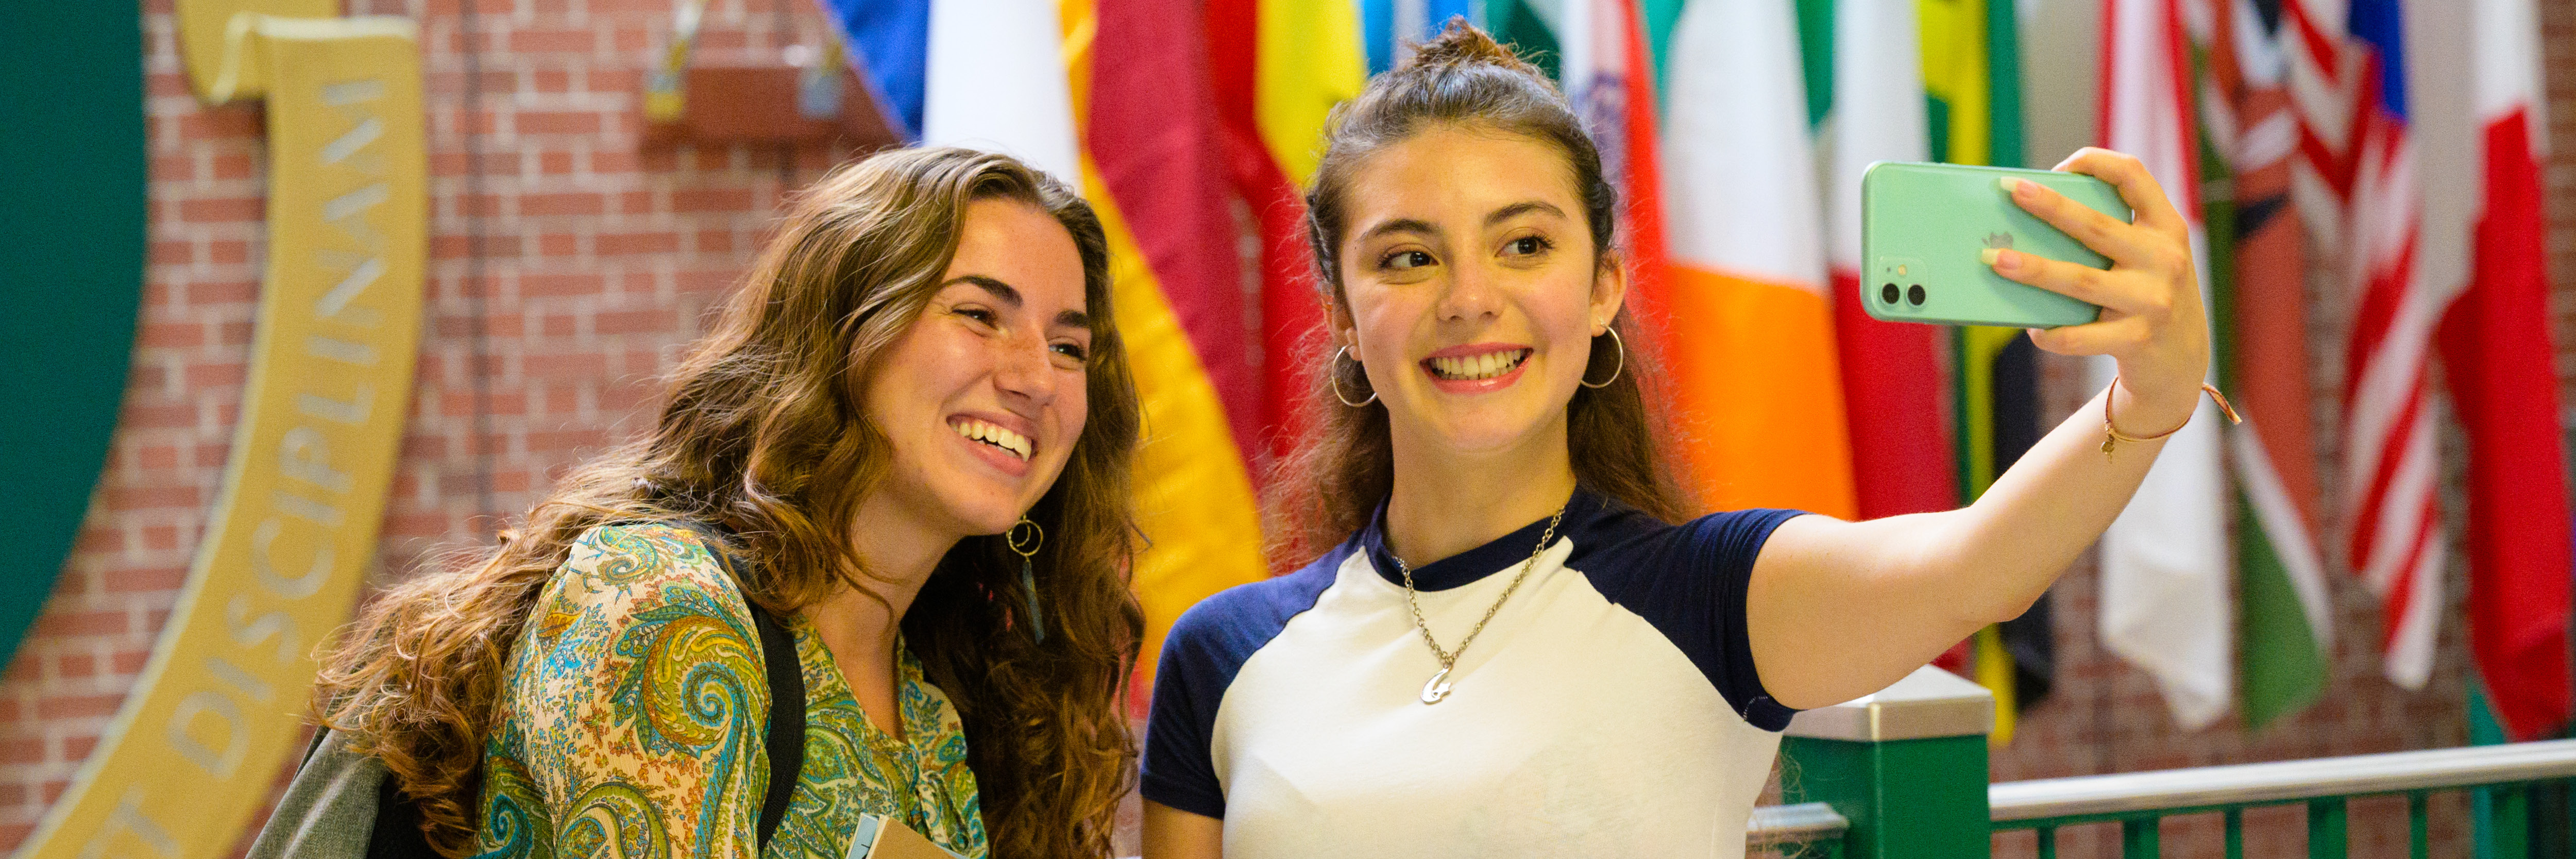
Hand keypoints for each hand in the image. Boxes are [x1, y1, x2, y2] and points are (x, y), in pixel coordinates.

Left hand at [1984, 147, 2210, 430]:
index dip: (2098, 162)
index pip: (2135, 178)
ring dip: (2035, 269)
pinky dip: (2051, 333)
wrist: (2183, 359)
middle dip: (2051, 206)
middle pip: (2097, 227)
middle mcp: (2165, 259)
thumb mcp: (2147, 257)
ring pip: (2082, 280)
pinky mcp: (2137, 340)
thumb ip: (2111, 236)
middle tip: (2011, 190)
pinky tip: (2031, 328)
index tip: (2061, 165)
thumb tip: (2031, 225)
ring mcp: (2153, 301)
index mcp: (2167, 228)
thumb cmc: (2147, 294)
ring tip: (1995, 259)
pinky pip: (2081, 336)